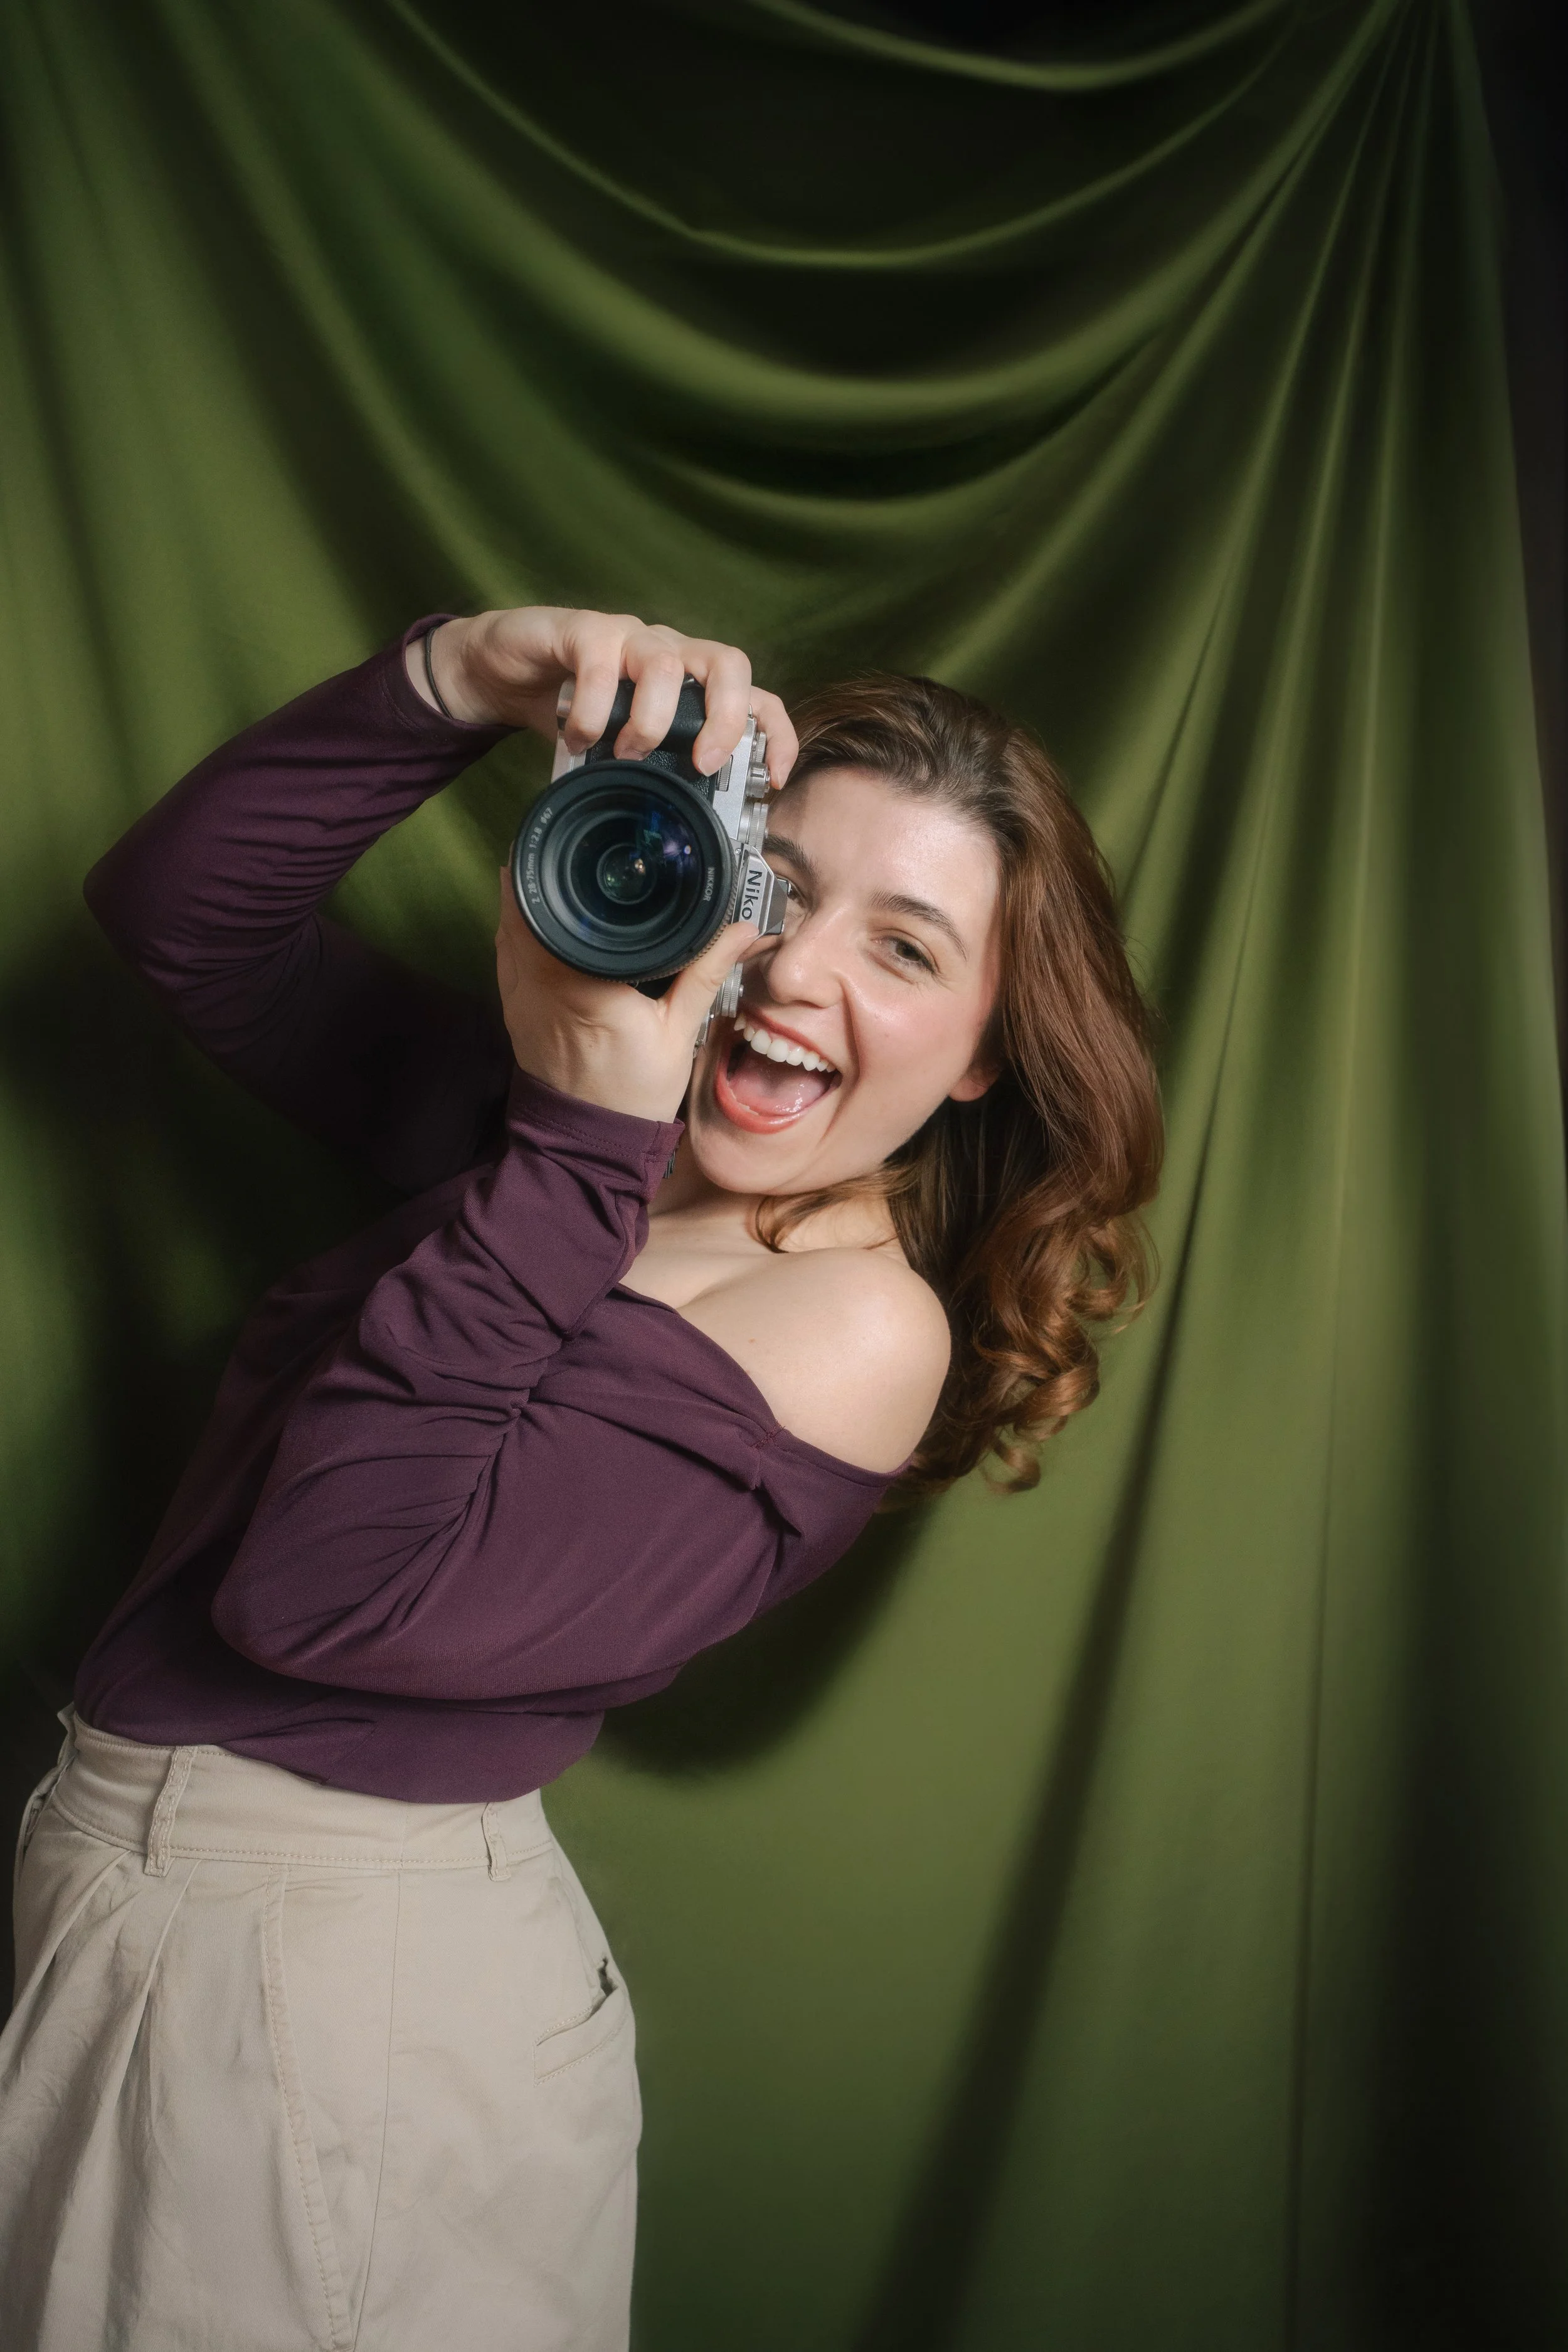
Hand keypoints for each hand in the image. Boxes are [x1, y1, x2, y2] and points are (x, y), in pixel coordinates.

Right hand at [409, 606, 797, 785]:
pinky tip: (578, 737)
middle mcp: (670, 652)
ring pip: (665, 663)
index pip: (756, 695)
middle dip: (726, 718)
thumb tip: (683, 830)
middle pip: (729, 664)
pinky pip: (600, 663)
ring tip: (625, 753)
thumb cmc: (571, 708)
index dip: (777, 734)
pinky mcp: (582, 630)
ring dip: (651, 721)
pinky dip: (593, 709)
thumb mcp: (622, 747)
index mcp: (690, 684)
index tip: (773, 781)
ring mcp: (629, 637)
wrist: (501, 668)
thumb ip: (653, 771)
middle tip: (701, 765)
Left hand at [495, 875, 762, 1124]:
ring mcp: (518, 999)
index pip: (557, 912)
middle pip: (523, 910)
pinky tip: (539, 916)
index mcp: (584, 986)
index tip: (574, 845)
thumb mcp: (679, 1032)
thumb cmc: (634, 1093)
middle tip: (566, 849)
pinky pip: (505, 954)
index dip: (558, 873)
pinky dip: (516, 929)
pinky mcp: (512, 1009)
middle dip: (541, 876)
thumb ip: (704, 974)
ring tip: (551, 871)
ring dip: (524, 899)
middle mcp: (540, 986)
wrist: (591, 1142)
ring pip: (507, 929)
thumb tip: (740, 930)